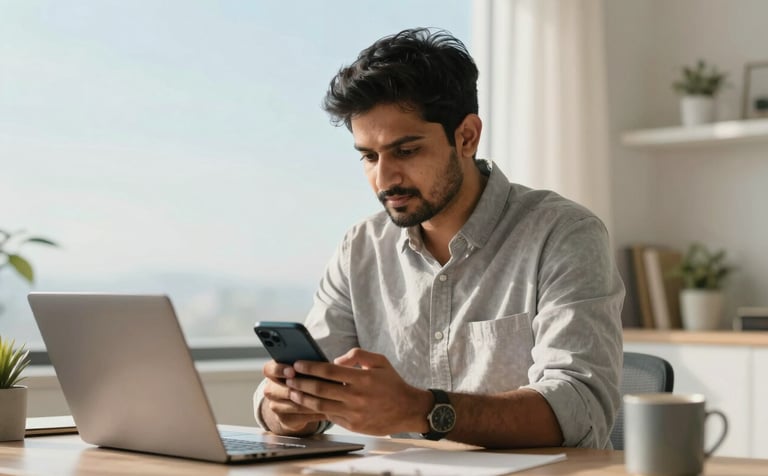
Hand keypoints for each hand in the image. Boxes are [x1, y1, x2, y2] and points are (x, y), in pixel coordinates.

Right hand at [260, 360, 326, 434]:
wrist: (296, 402)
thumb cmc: (304, 378)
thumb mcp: (303, 369)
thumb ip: (307, 365)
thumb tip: (321, 362)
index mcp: (272, 372)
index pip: (269, 369)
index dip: (279, 370)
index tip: (292, 371)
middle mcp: (270, 389)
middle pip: (280, 390)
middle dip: (298, 388)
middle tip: (314, 386)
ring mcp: (275, 406)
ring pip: (294, 405)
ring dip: (311, 401)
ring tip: (328, 397)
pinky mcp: (284, 420)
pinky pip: (300, 417)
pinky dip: (315, 413)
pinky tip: (327, 409)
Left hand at [286, 348, 431, 434]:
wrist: (407, 410)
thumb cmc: (392, 383)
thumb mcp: (379, 361)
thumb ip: (357, 355)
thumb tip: (336, 361)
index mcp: (362, 378)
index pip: (329, 371)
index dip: (310, 367)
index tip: (298, 363)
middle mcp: (356, 397)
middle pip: (320, 389)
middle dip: (301, 382)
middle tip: (289, 377)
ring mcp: (354, 413)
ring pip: (321, 405)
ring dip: (303, 397)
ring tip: (293, 391)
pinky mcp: (353, 425)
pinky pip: (330, 416)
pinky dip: (318, 409)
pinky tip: (309, 403)